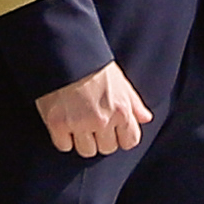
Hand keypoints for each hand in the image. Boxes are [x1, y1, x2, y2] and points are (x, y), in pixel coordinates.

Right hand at [37, 63, 151, 155]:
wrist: (64, 53)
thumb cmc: (93, 65)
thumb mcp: (120, 80)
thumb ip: (134, 103)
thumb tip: (146, 118)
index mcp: (121, 110)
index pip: (130, 141)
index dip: (121, 137)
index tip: (113, 130)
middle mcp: (102, 120)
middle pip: (107, 148)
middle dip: (101, 138)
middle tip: (92, 123)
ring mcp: (79, 123)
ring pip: (87, 150)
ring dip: (82, 141)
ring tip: (78, 124)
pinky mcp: (57, 124)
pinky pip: (64, 146)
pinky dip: (63, 138)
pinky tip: (63, 124)